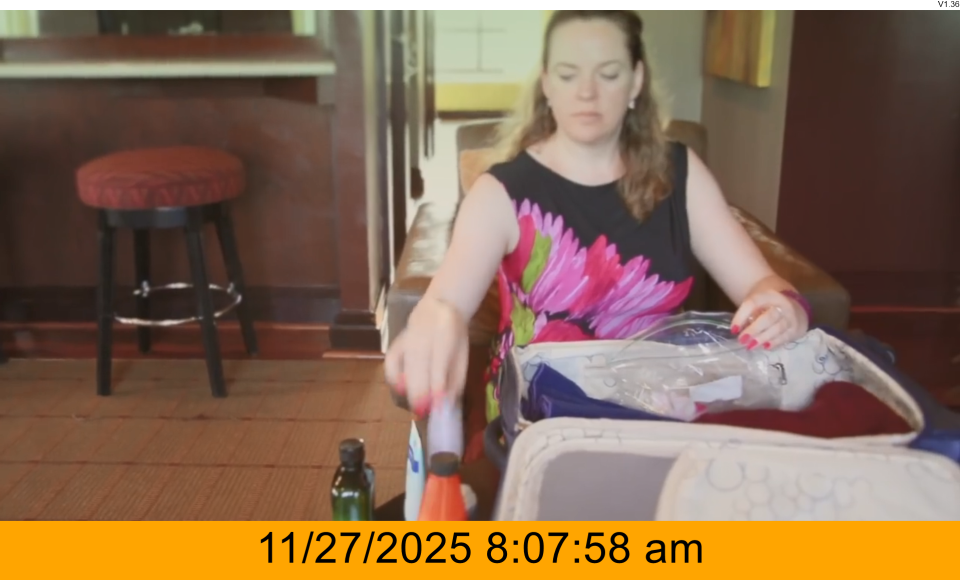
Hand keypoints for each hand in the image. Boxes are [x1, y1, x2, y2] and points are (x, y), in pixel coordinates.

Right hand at [384, 296, 469, 416]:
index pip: (438, 366)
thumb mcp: (463, 356)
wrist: (439, 308)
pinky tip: (403, 391)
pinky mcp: (394, 346)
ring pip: (401, 372)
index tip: (438, 407)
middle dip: (420, 397)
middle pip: (416, 372)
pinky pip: (389, 368)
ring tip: (418, 406)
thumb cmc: (455, 337)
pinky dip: (394, 383)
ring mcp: (404, 342)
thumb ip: (455, 380)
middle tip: (427, 412)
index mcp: (444, 338)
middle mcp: (420, 338)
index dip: (437, 388)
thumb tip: (445, 404)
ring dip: (408, 394)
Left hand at [731, 289, 808, 350]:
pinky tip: (765, 347)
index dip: (741, 316)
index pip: (753, 303)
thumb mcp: (758, 302)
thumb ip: (748, 314)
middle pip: (768, 317)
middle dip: (754, 329)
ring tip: (750, 346)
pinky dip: (774, 343)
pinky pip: (785, 337)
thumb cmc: (769, 305)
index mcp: (768, 295)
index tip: (733, 330)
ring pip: (777, 328)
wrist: (794, 304)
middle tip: (742, 340)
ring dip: (763, 338)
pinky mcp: (796, 328)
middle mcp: (782, 304)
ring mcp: (791, 317)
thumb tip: (737, 331)